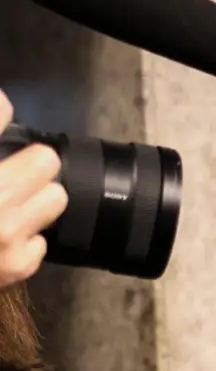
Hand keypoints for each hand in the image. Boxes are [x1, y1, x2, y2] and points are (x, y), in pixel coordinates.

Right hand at [0, 87, 67, 288]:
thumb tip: (1, 107)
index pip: (0, 111)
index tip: (0, 114)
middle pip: (45, 160)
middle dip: (27, 165)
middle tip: (6, 174)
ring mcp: (7, 232)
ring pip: (54, 197)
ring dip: (34, 200)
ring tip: (6, 206)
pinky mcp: (16, 263)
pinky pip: (41, 239)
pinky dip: (23, 240)